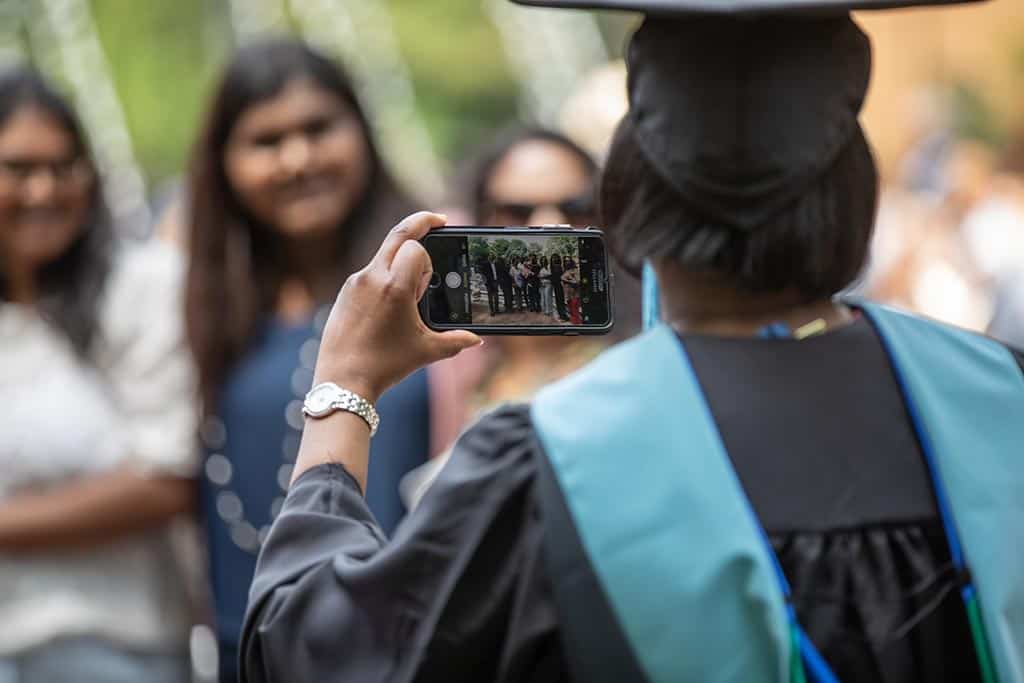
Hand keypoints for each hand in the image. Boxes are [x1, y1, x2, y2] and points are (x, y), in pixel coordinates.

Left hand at [313, 212, 481, 402]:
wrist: (343, 381)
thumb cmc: (385, 365)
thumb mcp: (426, 352)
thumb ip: (456, 341)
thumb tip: (476, 339)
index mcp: (394, 287)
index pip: (416, 247)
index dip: (428, 261)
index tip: (428, 284)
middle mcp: (371, 277)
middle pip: (398, 234)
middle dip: (421, 223)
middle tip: (439, 221)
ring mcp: (354, 283)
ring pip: (382, 254)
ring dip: (400, 261)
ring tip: (408, 293)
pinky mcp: (344, 292)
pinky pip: (369, 273)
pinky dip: (384, 278)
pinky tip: (388, 306)